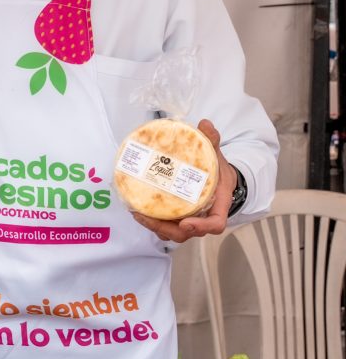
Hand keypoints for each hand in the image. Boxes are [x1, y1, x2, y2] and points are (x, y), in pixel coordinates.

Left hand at [131, 119, 236, 244]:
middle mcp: (204, 216)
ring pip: (174, 233)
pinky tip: (138, 211)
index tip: (186, 222)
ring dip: (156, 227)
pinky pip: (167, 227)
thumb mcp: (217, 154)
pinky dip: (153, 223)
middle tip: (147, 216)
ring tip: (137, 214)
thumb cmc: (219, 170)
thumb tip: (205, 124)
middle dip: (167, 229)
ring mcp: (191, 220)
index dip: (201, 226)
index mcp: (219, 204)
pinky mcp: (179, 219)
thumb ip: (212, 141)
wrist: (220, 179)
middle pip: (188, 233)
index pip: (215, 223)